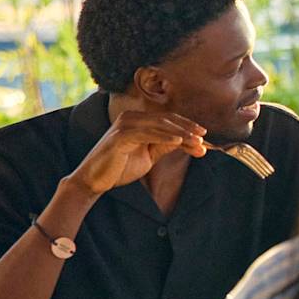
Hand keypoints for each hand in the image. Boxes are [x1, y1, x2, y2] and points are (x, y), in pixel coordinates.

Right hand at [69, 110, 207, 196]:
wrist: (94, 181)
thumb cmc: (120, 167)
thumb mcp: (149, 155)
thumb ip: (166, 146)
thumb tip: (190, 142)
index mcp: (138, 120)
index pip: (168, 120)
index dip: (187, 126)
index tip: (204, 135)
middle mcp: (131, 117)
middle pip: (166, 120)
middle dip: (187, 129)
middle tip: (204, 138)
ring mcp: (124, 125)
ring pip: (159, 125)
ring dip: (180, 133)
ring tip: (196, 141)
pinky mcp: (119, 136)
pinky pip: (146, 134)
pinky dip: (163, 137)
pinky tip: (178, 142)